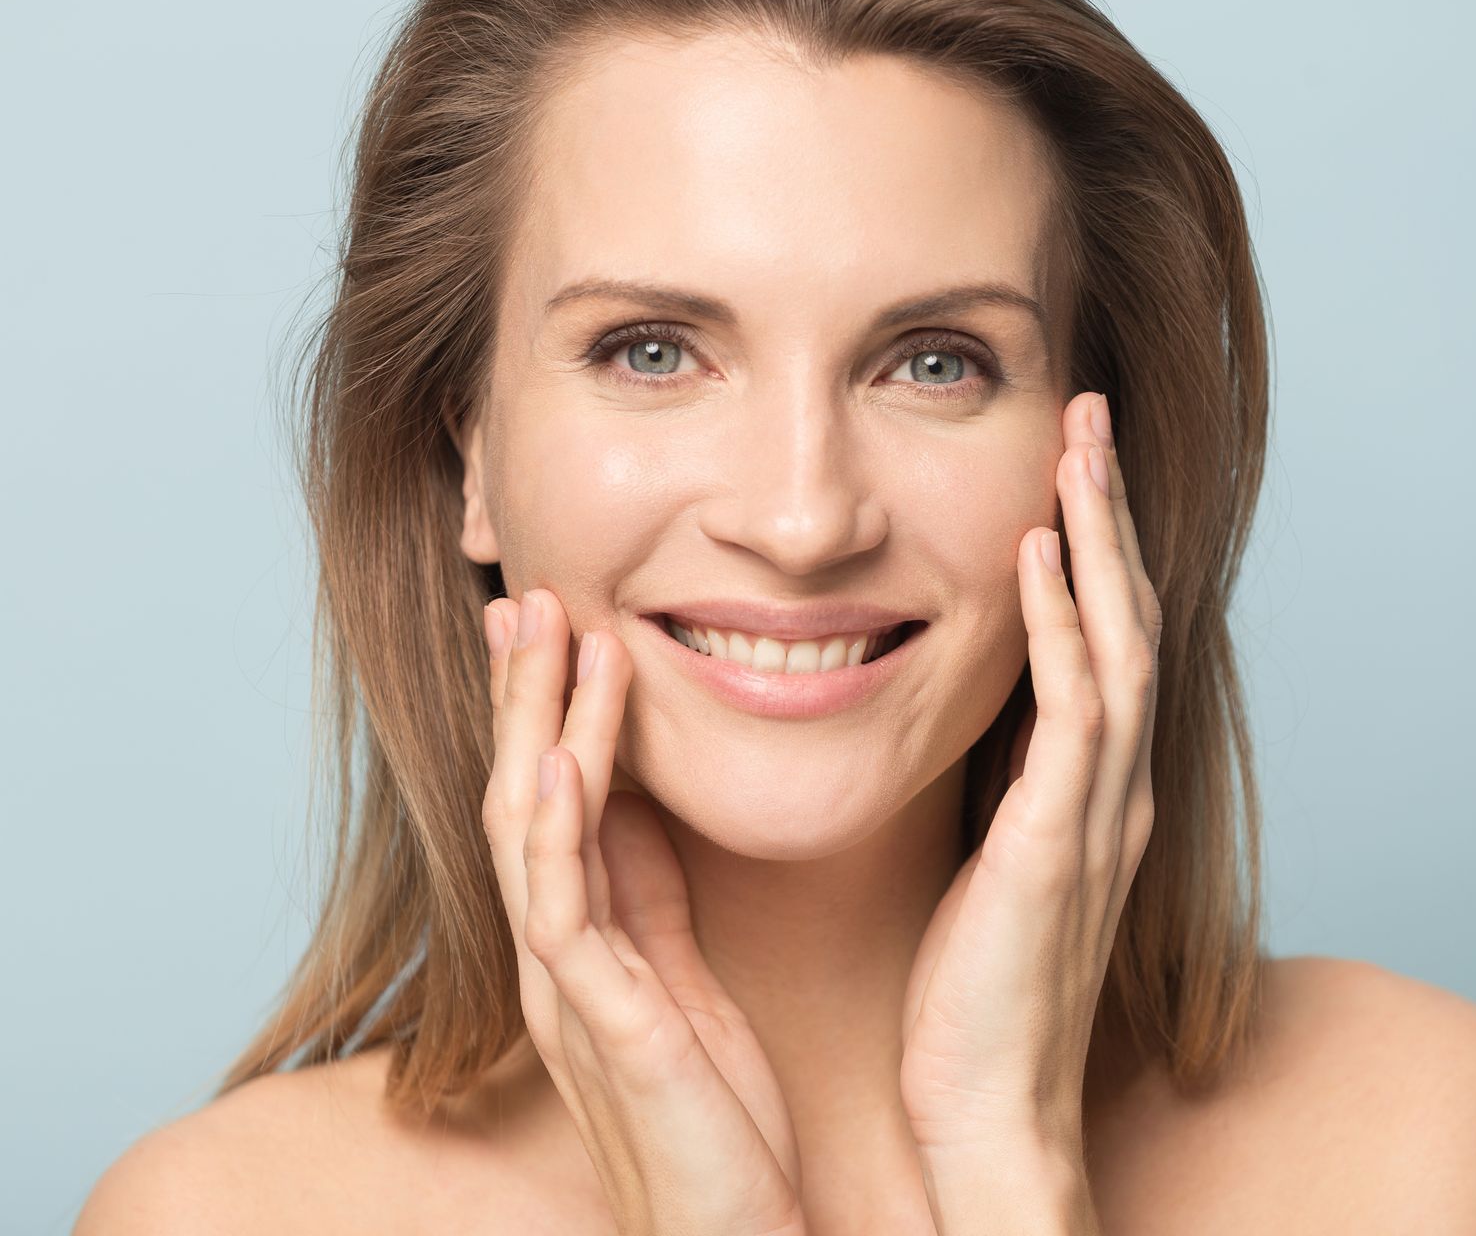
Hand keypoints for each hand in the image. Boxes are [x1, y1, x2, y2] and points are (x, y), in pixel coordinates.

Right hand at [481, 591, 806, 1235]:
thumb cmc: (715, 1117)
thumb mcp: (683, 980)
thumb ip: (653, 896)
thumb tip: (640, 802)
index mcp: (584, 945)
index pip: (551, 803)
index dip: (547, 711)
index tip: (557, 622)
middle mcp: (558, 959)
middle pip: (521, 796)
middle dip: (524, 694)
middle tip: (526, 594)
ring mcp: (570, 991)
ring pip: (530, 832)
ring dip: (537, 728)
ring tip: (549, 633)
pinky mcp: (605, 1026)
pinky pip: (567, 908)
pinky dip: (560, 825)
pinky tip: (567, 756)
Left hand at [898, 392, 1160, 1168]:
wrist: (992, 1111)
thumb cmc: (979, 1002)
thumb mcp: (990, 871)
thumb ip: (997, 794)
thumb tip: (968, 729)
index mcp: (1092, 795)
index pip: (1107, 645)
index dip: (1096, 552)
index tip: (1068, 469)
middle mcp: (1113, 790)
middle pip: (1128, 618)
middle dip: (1109, 512)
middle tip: (1089, 415)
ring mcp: (1097, 813)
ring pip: (1118, 641)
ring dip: (1098, 537)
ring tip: (1079, 443)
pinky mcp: (1058, 841)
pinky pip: (1075, 710)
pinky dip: (1067, 623)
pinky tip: (1041, 553)